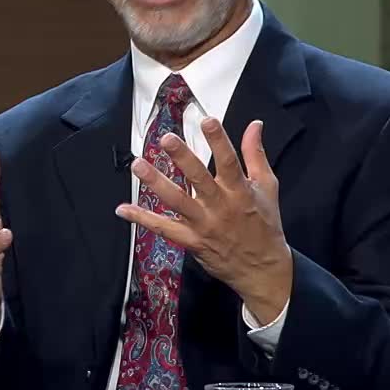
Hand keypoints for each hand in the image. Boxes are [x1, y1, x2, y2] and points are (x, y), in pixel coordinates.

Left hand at [115, 118, 292, 323]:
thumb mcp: (267, 186)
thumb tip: (254, 125)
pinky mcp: (191, 241)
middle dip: (183, 158)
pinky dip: (143, 219)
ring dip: (156, 183)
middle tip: (166, 139)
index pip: (230, 162)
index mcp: (240, 191)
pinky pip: (164, 229)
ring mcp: (204, 225)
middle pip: (199, 179)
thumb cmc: (265, 224)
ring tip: (139, 165)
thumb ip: (256, 154)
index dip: (219, 141)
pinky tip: (123, 209)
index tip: (207, 120)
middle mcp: (220, 206)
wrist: (263, 269)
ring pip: (177, 202)